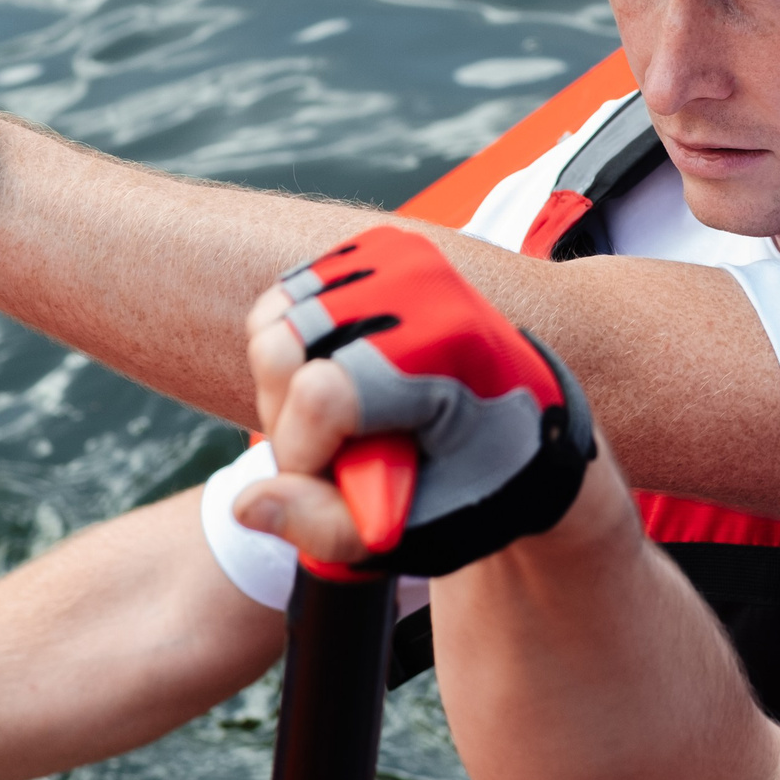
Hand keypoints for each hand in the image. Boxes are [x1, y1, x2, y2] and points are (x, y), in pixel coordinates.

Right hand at [233, 228, 593, 576]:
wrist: (530, 428)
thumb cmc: (481, 484)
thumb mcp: (420, 531)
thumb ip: (328, 527)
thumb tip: (249, 504)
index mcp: (447, 345)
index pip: (319, 393)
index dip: (307, 457)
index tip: (345, 484)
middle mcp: (421, 282)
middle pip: (278, 348)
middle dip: (288, 420)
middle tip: (346, 454)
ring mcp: (397, 256)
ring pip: (270, 320)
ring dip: (286, 385)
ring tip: (349, 420)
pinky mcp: (375, 248)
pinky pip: (284, 299)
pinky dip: (296, 349)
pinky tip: (346, 380)